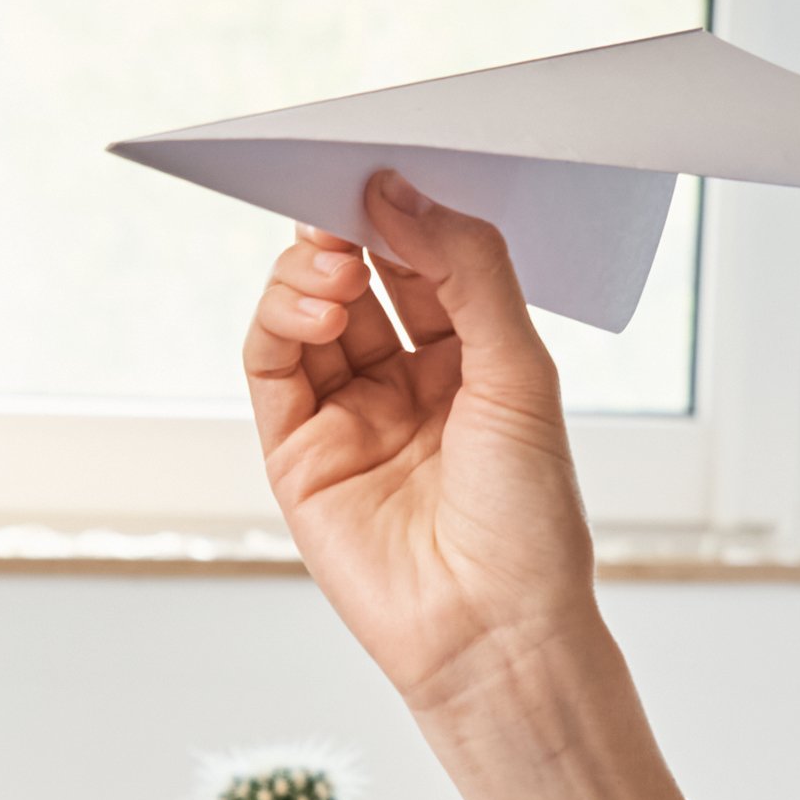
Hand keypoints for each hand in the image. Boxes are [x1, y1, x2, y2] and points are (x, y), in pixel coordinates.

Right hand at [246, 174, 605, 718]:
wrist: (495, 633)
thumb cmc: (530, 520)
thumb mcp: (520, 371)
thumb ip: (465, 270)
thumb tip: (397, 192)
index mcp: (472, 361)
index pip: (424, 262)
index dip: (403, 212)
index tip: (386, 165)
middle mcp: (406, 384)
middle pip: (359, 277)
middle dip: (346, 228)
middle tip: (345, 193)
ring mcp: (348, 417)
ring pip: (307, 312)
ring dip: (312, 271)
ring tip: (334, 261)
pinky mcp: (297, 454)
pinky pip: (270, 364)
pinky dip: (281, 317)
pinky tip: (317, 298)